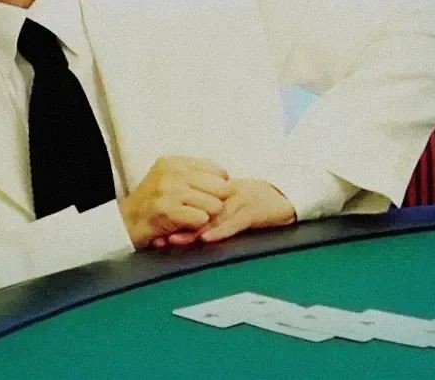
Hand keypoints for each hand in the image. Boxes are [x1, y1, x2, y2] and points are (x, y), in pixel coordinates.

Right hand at [118, 155, 230, 249]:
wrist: (123, 223)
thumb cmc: (149, 203)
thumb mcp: (167, 178)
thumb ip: (191, 174)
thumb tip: (224, 177)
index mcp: (174, 162)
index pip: (217, 170)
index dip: (219, 186)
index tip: (210, 197)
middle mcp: (172, 172)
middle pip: (220, 187)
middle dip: (217, 202)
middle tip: (204, 212)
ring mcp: (169, 190)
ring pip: (214, 205)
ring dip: (207, 217)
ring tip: (193, 220)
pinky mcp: (167, 211)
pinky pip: (201, 219)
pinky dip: (197, 227)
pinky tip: (186, 228)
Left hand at [155, 179, 296, 247]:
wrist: (282, 198)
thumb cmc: (254, 205)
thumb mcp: (228, 208)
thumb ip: (209, 215)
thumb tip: (184, 232)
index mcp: (213, 195)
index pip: (187, 203)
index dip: (170, 216)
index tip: (152, 231)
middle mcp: (222, 197)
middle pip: (194, 211)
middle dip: (174, 225)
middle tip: (156, 238)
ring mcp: (236, 204)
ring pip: (210, 218)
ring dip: (191, 231)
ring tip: (172, 239)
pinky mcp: (251, 212)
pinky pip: (233, 223)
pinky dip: (220, 231)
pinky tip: (207, 238)